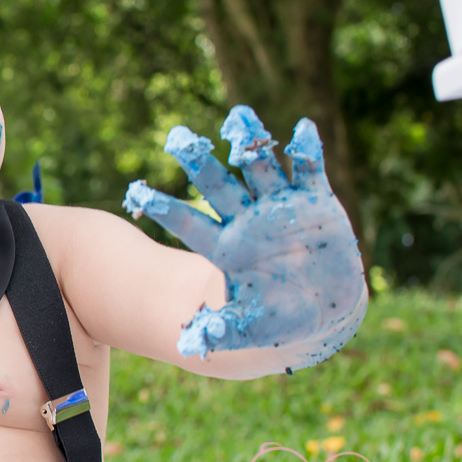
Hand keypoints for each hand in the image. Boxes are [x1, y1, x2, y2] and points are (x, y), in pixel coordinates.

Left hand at [123, 106, 366, 367]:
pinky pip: (308, 170)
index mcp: (225, 246)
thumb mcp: (252, 327)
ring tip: (236, 116)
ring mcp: (278, 206)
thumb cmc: (279, 319)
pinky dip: (306, 151)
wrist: (325, 310)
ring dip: (248, 142)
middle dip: (199, 162)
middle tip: (178, 137)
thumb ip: (222, 330)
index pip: (187, 222)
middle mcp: (246, 219)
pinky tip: (302, 129)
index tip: (135, 192)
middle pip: (216, 186)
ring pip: (258, 167)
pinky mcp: (314, 201)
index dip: (164, 208)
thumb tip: (188, 344)